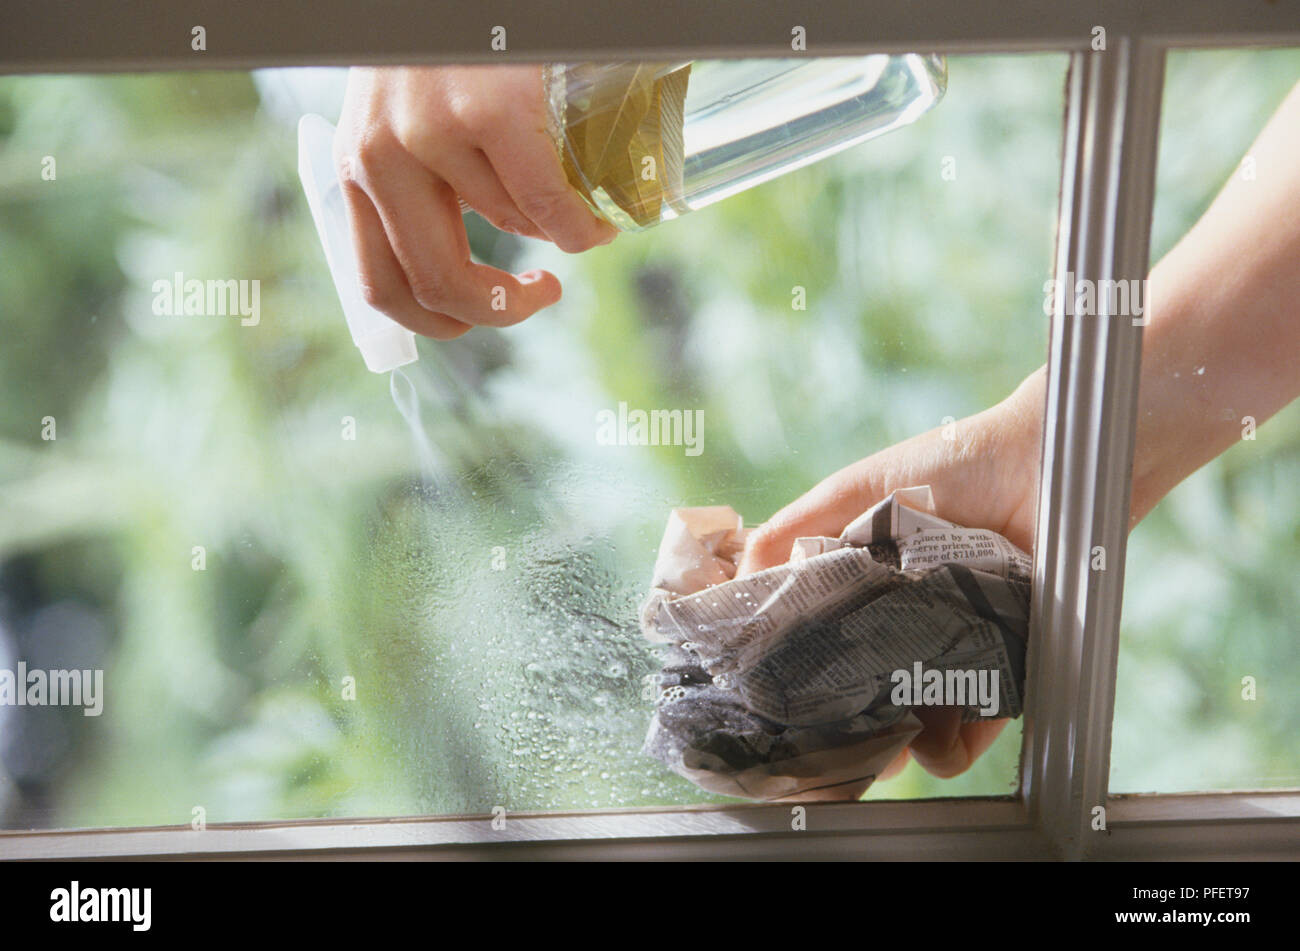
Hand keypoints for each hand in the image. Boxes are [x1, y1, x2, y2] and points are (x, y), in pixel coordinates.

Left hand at [334, 65, 617, 338]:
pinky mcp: (483, 110)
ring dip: (556, 233)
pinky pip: (546, 206)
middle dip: (500, 310)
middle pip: (434, 283)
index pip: (381, 286)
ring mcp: (427, 132)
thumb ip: (426, 191)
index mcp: (357, 169)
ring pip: (509, 228)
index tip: (487, 313)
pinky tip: (595, 220)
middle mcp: (378, 156)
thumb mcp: (412, 126)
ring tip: (578, 204)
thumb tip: (477, 280)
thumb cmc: (451, 56)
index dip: (440, 325)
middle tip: (541, 295)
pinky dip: (580, 227)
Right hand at [738, 374, 1044, 789]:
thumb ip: (793, 530)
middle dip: (847, 723)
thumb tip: (734, 585)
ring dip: (898, 743)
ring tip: (889, 749)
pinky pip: (977, 722)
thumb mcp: (855, 488)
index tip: (778, 705)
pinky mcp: (1007, 663)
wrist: (1044, 459)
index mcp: (868, 587)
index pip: (823, 644)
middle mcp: (908, 622)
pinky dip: (955, 746)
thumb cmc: (950, 465)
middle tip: (832, 741)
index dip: (800, 674)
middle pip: (867, 690)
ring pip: (917, 717)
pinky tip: (936, 748)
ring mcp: (955, 646)